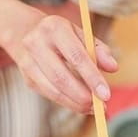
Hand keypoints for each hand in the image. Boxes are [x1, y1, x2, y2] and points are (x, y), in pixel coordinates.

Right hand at [0, 0, 117, 113]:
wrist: (24, 32)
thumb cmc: (60, 34)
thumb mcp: (80, 34)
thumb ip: (98, 50)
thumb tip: (113, 68)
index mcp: (54, 28)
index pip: (76, 57)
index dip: (92, 78)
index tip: (106, 95)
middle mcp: (37, 44)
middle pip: (61, 77)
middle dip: (82, 96)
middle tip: (100, 106)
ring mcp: (28, 62)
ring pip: (53, 90)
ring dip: (75, 103)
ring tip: (92, 108)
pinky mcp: (26, 78)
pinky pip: (49, 94)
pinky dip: (66, 102)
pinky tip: (80, 105)